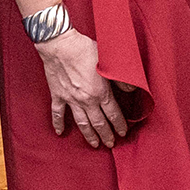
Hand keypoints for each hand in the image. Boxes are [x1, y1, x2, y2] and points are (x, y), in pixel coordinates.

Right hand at [37, 29, 127, 148]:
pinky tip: (60, 132)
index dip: (119, 125)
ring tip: (94, 144)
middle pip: (99, 123)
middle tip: (110, 144)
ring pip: (81, 123)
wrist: (61, 45)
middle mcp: (86, 100)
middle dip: (106, 135)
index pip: (113, 114)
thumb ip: (121, 78)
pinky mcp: (58, 95)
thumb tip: (131, 89)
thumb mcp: (109, 62)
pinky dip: (58, 124)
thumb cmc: (85, 50)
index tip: (122, 133)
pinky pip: (58, 113)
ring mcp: (71, 99)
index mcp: (101, 93)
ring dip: (88, 135)